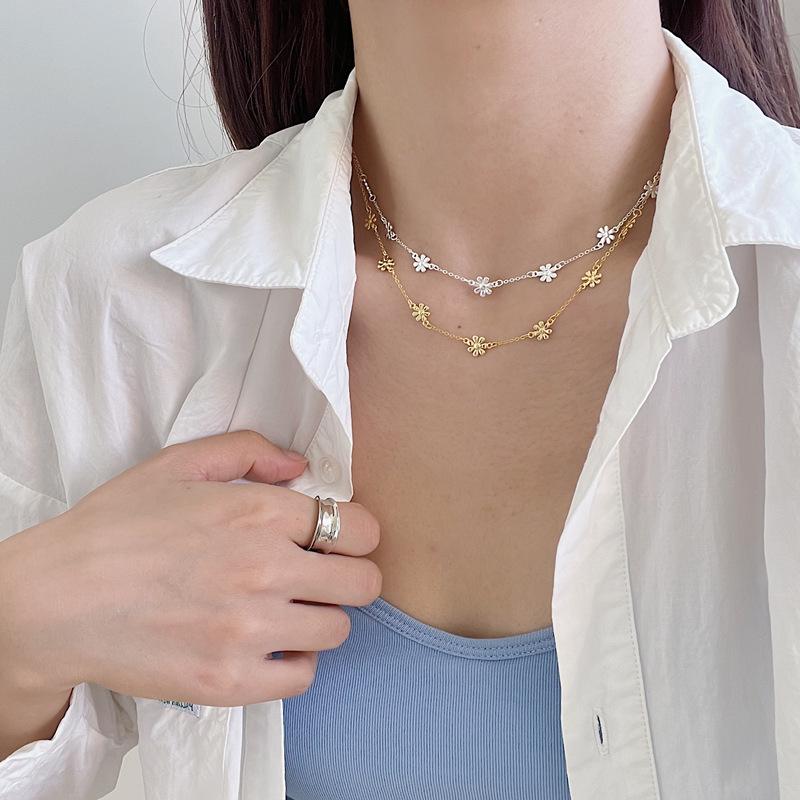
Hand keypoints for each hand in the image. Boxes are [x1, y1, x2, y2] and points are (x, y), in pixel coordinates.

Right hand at [0, 430, 380, 706]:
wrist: (54, 599)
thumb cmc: (115, 527)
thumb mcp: (178, 464)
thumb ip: (248, 451)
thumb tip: (300, 465)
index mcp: (259, 514)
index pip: (359, 529)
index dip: (355, 533)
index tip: (338, 539)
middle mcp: (265, 571)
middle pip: (363, 583)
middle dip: (349, 574)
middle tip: (320, 574)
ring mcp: (249, 631)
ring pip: (337, 630)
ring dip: (320, 616)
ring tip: (286, 608)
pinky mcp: (229, 681)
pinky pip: (303, 677)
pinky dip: (294, 661)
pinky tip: (269, 644)